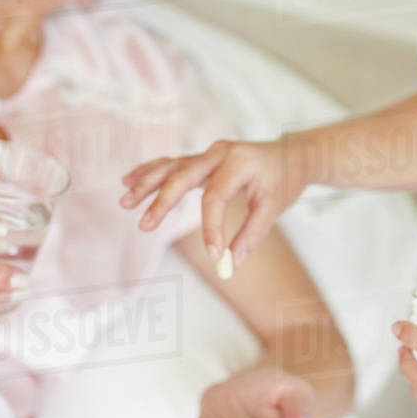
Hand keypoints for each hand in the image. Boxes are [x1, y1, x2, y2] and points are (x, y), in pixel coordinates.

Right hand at [119, 138, 307, 266]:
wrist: (291, 155)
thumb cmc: (283, 179)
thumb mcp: (275, 207)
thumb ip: (251, 235)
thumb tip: (231, 264)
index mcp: (240, 162)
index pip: (216, 196)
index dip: (211, 227)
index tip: (214, 254)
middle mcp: (220, 153)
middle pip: (184, 175)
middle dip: (162, 200)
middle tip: (145, 225)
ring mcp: (209, 153)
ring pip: (172, 166)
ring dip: (148, 183)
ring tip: (125, 200)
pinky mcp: (202, 159)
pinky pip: (172, 163)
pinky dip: (151, 171)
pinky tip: (128, 180)